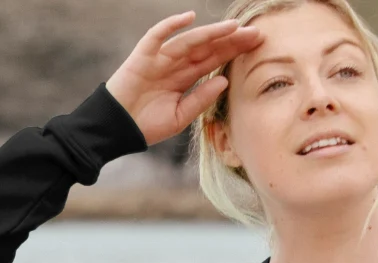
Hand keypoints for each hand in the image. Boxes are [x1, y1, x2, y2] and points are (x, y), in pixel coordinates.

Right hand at [104, 10, 263, 147]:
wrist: (119, 129)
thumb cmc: (148, 125)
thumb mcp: (181, 117)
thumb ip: (201, 99)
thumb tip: (225, 80)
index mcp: (185, 78)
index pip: (214, 60)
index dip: (234, 51)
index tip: (257, 45)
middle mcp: (175, 64)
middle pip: (207, 48)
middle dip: (230, 40)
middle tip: (256, 33)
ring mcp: (160, 58)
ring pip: (190, 41)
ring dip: (211, 33)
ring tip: (233, 27)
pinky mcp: (143, 56)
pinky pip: (158, 36)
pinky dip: (172, 25)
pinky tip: (190, 18)